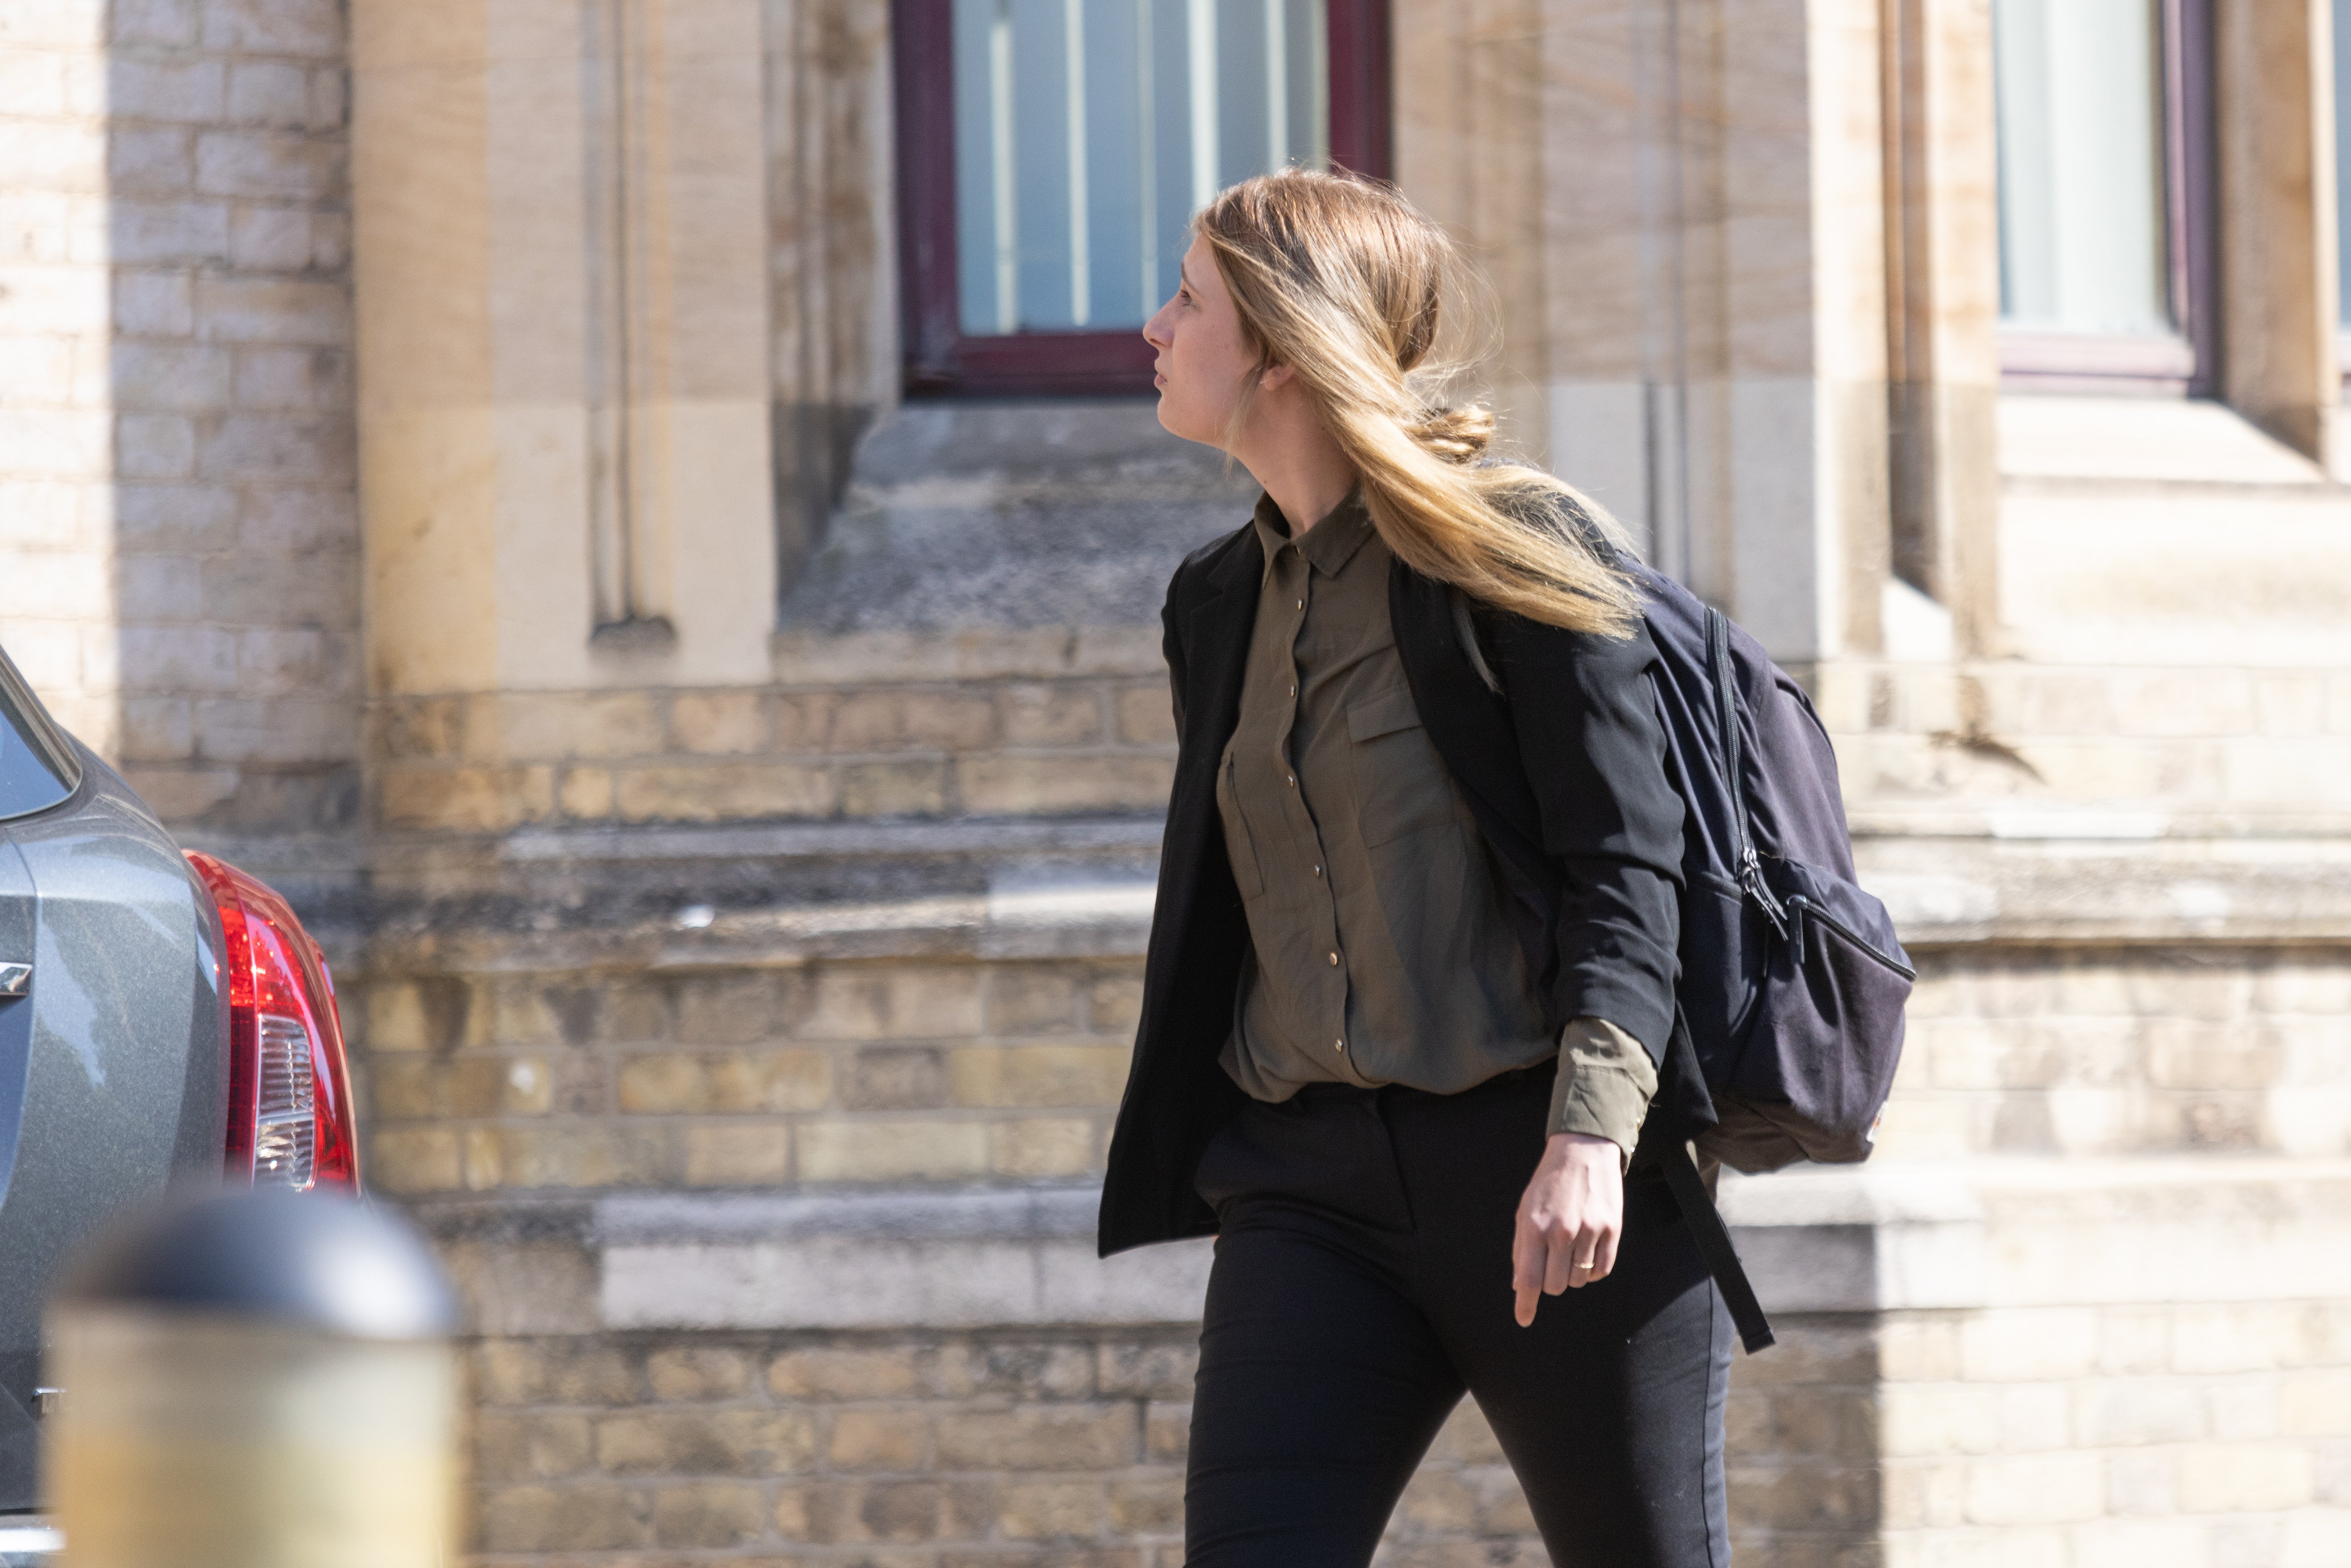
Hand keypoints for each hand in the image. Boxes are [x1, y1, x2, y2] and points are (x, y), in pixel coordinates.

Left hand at [1511, 1131, 1622, 1326]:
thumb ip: (1521, 1249)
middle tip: (1553, 1261)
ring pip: (1579, 1280)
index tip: (1524, 1320)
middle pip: (1556, 1286)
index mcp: (1534, 1226)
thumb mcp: (1525, 1210)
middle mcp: (1561, 1231)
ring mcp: (1588, 1231)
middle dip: (1551, 1282)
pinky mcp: (1611, 1230)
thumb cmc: (1548, 1184)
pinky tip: (1588, 1250)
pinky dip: (1593, 1269)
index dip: (1525, 1305)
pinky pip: (1602, 1271)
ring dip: (1573, 1273)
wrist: (1582, 1151)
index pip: (1529, 1279)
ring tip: (1571, 1247)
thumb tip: (1520, 1286)